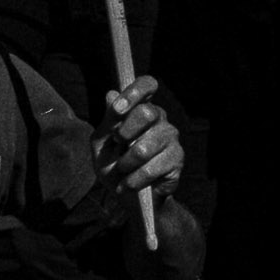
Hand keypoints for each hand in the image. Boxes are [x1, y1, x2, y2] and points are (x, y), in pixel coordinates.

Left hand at [94, 74, 180, 198]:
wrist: (126, 194)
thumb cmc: (111, 163)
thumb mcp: (102, 141)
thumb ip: (108, 120)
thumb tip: (111, 94)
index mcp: (140, 108)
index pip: (147, 85)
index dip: (134, 93)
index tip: (118, 109)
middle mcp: (160, 120)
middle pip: (147, 113)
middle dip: (124, 132)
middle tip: (117, 144)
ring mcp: (172, 139)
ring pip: (145, 146)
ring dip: (124, 162)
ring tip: (120, 170)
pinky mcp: (177, 161)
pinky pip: (151, 168)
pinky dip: (133, 179)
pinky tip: (128, 184)